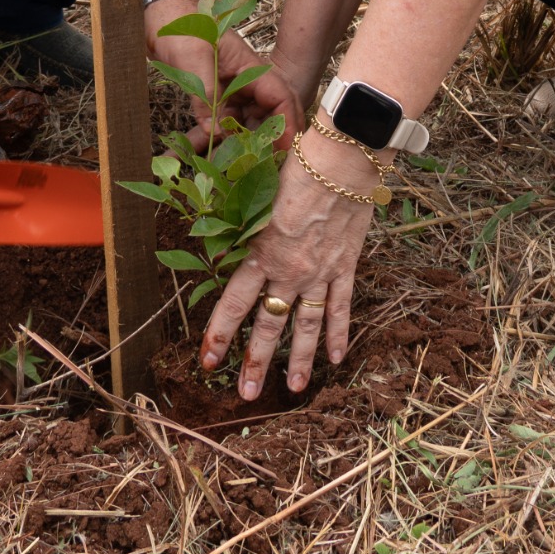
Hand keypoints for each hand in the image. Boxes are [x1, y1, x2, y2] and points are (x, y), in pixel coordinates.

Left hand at [148, 5, 302, 154]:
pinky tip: (194, 153)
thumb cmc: (181, 28)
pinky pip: (218, 122)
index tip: (283, 150)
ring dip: (235, 145)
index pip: (280, 97)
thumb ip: (206, 95)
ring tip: (225, 169)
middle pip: (267, 115)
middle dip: (267, 142)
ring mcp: (231, 90)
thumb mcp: (194, 60)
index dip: (287, 124)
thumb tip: (216, 133)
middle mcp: (246, 81)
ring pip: (242, 124)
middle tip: (261, 169)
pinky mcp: (214, 97)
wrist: (159, 16)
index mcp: (250, 67)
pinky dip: (209, 138)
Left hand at [201, 131, 378, 398]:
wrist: (342, 160)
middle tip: (247, 393)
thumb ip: (244, 224)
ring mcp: (321, 273)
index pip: (234, 303)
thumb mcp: (258, 194)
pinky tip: (337, 359)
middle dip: (256, 361)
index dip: (219, 334)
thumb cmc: (296, 166)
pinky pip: (341, 306)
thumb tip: (221, 236)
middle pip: (270, 324)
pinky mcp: (347, 266)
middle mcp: (290, 271)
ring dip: (300, 360)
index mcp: (262, 252)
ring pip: (307, 326)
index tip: (207, 361)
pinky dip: (340, 333)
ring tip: (293, 390)